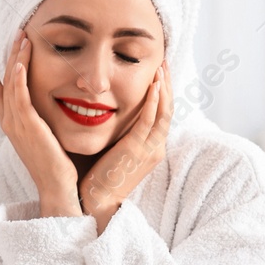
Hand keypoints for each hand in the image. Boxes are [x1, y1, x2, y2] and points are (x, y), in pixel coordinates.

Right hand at [0, 30, 79, 217]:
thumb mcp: (44, 137)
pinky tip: (19, 64)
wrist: (55, 186)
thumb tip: (49, 106)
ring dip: (16, 59)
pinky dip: (17, 79)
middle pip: (3, 81)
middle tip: (15, 32)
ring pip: (11, 84)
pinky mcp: (28, 126)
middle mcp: (9, 121)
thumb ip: (40, 120)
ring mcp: (16, 124)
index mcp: (11, 124)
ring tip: (22, 38)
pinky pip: (20, 98)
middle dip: (8, 55)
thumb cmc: (55, 165)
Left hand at [78, 60, 171, 232]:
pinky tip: (154, 86)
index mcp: (151, 147)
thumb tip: (109, 112)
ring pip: (164, 112)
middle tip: (164, 63)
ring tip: (161, 68)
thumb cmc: (99, 177)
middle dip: (167, 84)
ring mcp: (149, 149)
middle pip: (168, 109)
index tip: (159, 73)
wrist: (96, 201)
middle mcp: (155, 147)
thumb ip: (120, 133)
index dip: (163, 92)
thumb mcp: (115, 150)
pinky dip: (153, 102)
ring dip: (163, 88)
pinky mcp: (137, 149)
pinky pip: (150, 121)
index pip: (162, 114)